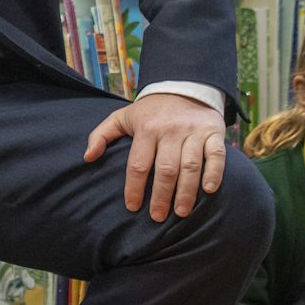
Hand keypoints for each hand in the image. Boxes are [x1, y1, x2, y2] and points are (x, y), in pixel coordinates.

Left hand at [83, 92, 227, 221]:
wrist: (185, 87)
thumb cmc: (150, 112)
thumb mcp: (122, 117)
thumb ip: (101, 135)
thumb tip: (87, 157)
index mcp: (146, 129)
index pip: (138, 164)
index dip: (134, 188)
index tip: (132, 207)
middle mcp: (170, 131)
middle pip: (165, 169)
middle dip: (161, 196)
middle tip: (157, 217)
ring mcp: (194, 132)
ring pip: (190, 165)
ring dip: (186, 192)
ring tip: (181, 213)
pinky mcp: (213, 132)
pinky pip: (216, 154)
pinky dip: (214, 172)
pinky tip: (209, 190)